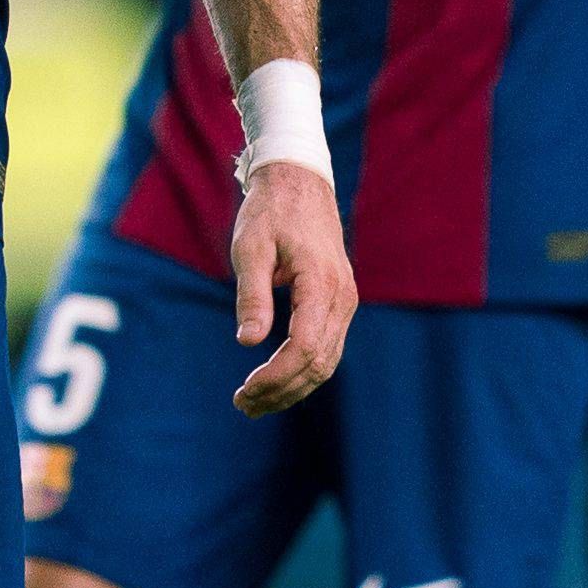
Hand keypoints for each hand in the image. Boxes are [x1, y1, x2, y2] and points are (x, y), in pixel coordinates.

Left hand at [227, 158, 355, 414]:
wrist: (299, 182)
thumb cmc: (270, 211)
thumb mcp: (250, 247)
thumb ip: (252, 294)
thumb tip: (248, 342)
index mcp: (321, 283)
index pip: (304, 348)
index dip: (275, 376)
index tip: (244, 390)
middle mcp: (342, 297)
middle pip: (318, 363)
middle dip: (281, 390)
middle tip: (243, 405)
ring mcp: (345, 301)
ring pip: (326, 361)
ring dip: (292, 386)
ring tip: (255, 402)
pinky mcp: (339, 302)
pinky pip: (327, 347)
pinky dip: (302, 370)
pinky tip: (275, 380)